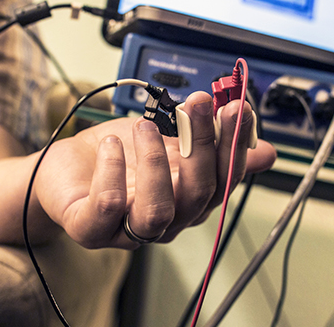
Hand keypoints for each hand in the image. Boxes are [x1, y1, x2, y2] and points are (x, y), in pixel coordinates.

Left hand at [36, 91, 276, 248]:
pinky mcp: (90, 227)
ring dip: (156, 163)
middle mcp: (165, 219)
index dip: (234, 146)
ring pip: (157, 212)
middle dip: (201, 145)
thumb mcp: (169, 143)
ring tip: (144, 126)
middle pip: (197, 196)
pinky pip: (105, 209)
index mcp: (188, 199)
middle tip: (197, 103)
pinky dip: (111, 172)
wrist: (66, 169)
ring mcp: (127, 229)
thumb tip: (266, 152)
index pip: (224, 181)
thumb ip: (211, 146)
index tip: (237, 107)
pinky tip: (111, 143)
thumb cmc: (119, 157)